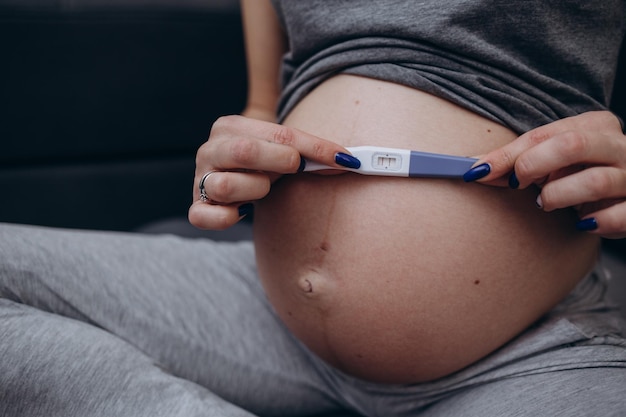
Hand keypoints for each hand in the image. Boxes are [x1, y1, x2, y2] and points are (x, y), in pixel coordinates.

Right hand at [188, 115, 357, 229]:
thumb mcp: (283, 149)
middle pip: (246, 152)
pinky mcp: (197, 207)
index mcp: (230, 126)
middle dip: (280, 163)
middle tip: (291, 169)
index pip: (280, 134)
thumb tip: (348, 161)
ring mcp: (201, 179)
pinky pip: (204, 217)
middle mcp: (209, 149)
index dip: (316, 148)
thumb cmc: (264, 160)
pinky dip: (227, 217)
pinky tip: (243, 211)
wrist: (233, 170)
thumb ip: (309, 153)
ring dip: (255, 190)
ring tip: (263, 188)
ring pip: (227, 185)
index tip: (345, 160)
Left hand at [463, 111, 625, 238]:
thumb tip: (478, 170)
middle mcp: (618, 146)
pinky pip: (621, 215)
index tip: (480, 171)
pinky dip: (597, 222)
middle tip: (520, 184)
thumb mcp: (551, 162)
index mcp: (594, 125)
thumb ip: (518, 164)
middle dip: (534, 166)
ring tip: (545, 203)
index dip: (508, 154)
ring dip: (558, 196)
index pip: (544, 134)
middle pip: (572, 145)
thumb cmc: (580, 174)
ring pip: (595, 181)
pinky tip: (582, 223)